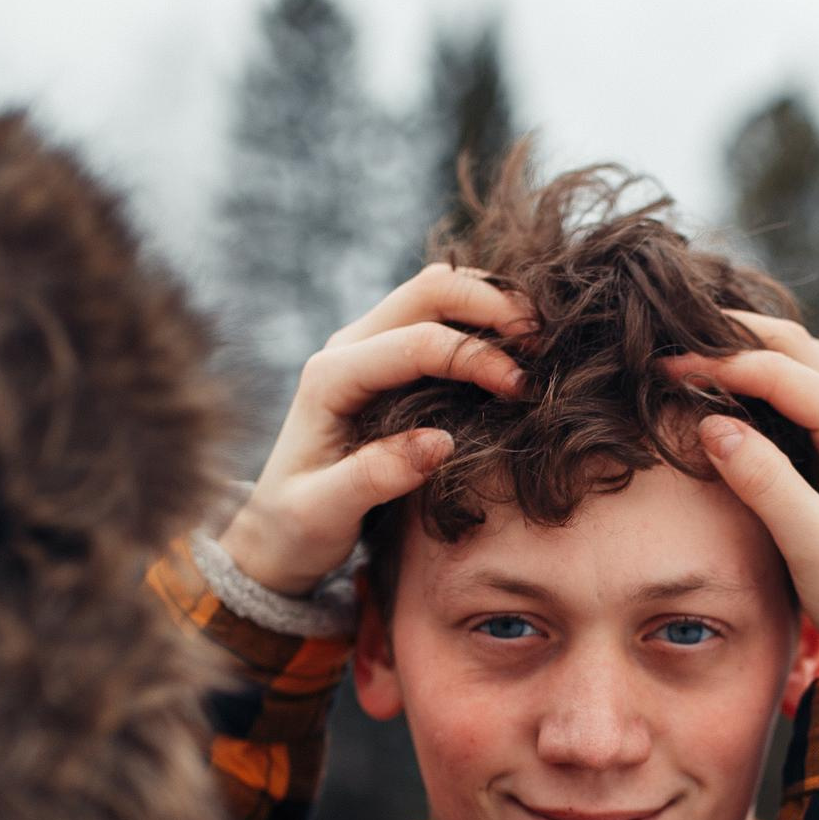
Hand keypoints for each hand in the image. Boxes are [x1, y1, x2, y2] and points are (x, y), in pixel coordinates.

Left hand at [221, 265, 533, 594]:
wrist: (273, 530)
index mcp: (330, 378)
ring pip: (437, 292)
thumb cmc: (296, 526)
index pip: (416, 342)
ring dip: (492, 305)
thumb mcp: (323, 514)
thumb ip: (376, 477)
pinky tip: (516, 353)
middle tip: (545, 344)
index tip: (522, 389)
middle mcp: (347, 347)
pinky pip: (440, 317)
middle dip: (493, 305)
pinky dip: (482, 322)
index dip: (475, 356)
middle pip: (430, 290)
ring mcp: (368, 347)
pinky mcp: (387, 359)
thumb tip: (441, 442)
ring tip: (540, 344)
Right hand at [665, 314, 818, 679]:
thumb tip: (710, 424)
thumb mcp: (809, 543)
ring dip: (748, 352)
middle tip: (672, 337)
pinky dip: (757, 384)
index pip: (784, 372)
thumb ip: (763, 480)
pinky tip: (721, 392)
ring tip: (691, 353)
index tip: (664, 365)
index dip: (723, 362)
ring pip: (799, 366)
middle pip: (796, 348)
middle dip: (735, 335)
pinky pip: (797, 398)